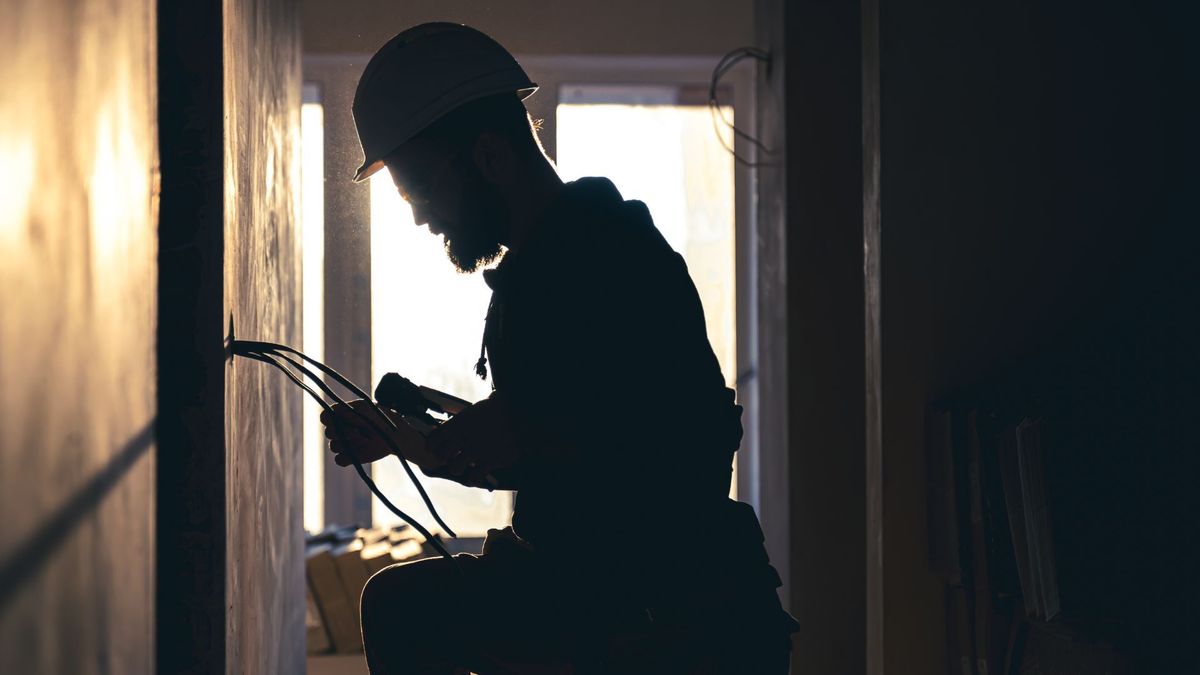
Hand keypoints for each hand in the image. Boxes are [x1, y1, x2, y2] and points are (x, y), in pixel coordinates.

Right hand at [320, 399, 441, 469]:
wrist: (396, 435)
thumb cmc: (381, 418)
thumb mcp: (366, 409)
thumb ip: (348, 410)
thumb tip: (332, 411)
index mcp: (342, 415)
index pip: (324, 417)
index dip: (328, 419)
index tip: (338, 419)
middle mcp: (340, 429)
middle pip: (328, 432)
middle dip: (341, 432)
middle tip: (358, 432)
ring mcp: (345, 444)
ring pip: (333, 446)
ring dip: (347, 444)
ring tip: (364, 439)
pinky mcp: (350, 457)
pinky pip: (339, 460)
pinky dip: (347, 457)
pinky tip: (358, 452)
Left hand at [426, 393, 523, 487]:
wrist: (519, 418)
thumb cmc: (498, 410)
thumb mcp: (475, 409)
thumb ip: (461, 420)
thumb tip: (452, 424)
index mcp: (458, 424)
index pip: (434, 439)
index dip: (432, 445)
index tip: (433, 448)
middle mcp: (463, 439)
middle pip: (441, 456)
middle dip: (443, 458)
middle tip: (449, 457)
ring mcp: (475, 452)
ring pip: (454, 468)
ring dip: (457, 468)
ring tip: (462, 466)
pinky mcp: (488, 462)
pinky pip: (473, 477)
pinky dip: (473, 478)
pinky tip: (475, 475)